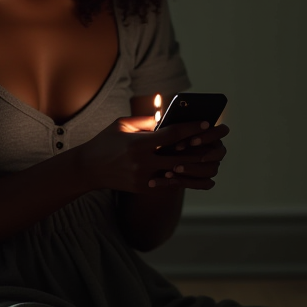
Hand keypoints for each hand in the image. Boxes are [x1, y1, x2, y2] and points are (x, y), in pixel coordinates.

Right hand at [76, 115, 229, 192]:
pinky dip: (183, 178)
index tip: (207, 122)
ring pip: (178, 173)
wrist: (88, 169)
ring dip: (196, 166)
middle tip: (217, 141)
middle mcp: (143, 162)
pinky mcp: (144, 188)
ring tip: (212, 159)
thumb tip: (168, 117)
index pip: (172, 135)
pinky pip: (169, 183)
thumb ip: (147, 121)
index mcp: (139, 143)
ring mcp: (144, 178)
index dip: (191, 128)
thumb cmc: (106, 141)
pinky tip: (197, 173)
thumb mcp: (123, 125)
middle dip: (201, 148)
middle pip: (181, 156)